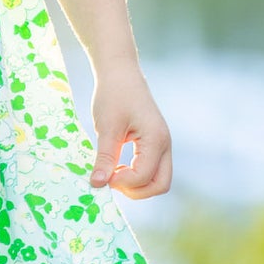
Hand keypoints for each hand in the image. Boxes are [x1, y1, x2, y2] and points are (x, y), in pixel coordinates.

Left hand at [88, 63, 171, 198]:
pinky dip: (137, 174)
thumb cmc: (113, 95)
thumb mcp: (106, 128)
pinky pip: (152, 168)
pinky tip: (117, 166)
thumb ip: (104, 158)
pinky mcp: (155, 143)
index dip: (122, 182)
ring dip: (136, 184)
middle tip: (110, 181)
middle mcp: (165, 144)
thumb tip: (97, 184)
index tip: (101, 176)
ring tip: (112, 173)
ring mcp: (163, 144)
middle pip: (160, 184)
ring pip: (158, 179)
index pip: (144, 176)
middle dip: (136, 191)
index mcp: (156, 139)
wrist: (120, 72)